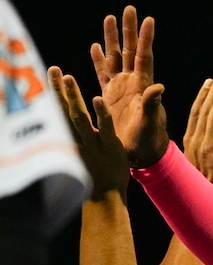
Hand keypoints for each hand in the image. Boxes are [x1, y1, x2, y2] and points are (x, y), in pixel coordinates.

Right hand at [48, 66, 128, 199]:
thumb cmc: (90, 173)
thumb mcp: (78, 152)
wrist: (105, 195)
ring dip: (73, 97)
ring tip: (68, 78)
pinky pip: (105, 127)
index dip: (54, 92)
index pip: (59, 111)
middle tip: (52, 69)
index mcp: (71, 137)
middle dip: (57, 90)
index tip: (50, 74)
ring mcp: (93, 142)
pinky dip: (101, 114)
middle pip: (63, 110)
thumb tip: (61, 118)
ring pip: (80, 117)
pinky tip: (97, 98)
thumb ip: (70, 134)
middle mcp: (77, 138)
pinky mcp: (110, 146)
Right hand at [91, 5, 167, 166]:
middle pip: (129, 50)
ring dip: (111, 39)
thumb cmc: (150, 141)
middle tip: (128, 9)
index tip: (147, 19)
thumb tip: (158, 86)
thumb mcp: (151, 122)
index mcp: (143, 86)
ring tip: (109, 19)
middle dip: (127, 30)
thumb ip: (152, 104)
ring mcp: (121, 88)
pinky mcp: (109, 96)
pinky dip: (98, 60)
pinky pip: (103, 74)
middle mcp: (132, 83)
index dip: (145, 38)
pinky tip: (95, 47)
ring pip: (114, 58)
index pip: (144, 56)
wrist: (140, 154)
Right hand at [182, 76, 212, 196]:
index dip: (202, 96)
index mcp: (190, 141)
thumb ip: (198, 145)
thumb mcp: (195, 160)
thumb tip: (201, 133)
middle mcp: (197, 142)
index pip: (196, 113)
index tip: (208, 83)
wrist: (205, 203)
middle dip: (212, 93)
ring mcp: (209, 148)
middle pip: (204, 111)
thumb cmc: (201, 183)